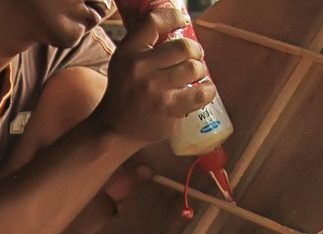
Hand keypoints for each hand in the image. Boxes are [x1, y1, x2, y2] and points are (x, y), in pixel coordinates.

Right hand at [88, 2, 218, 147]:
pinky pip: (201, 93)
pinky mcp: (168, 109)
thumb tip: (175, 19)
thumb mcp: (124, 61)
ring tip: (195, 76)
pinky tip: (202, 91)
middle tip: (194, 57)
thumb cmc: (126, 90)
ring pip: (194, 68)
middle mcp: (140, 68)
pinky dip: (207, 90)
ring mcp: (155, 90)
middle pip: (183, 46)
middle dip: (195, 51)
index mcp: (129, 52)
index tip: (182, 20)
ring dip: (200, 71)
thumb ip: (144, 43)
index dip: (173, 16)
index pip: (153, 22)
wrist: (115, 128)